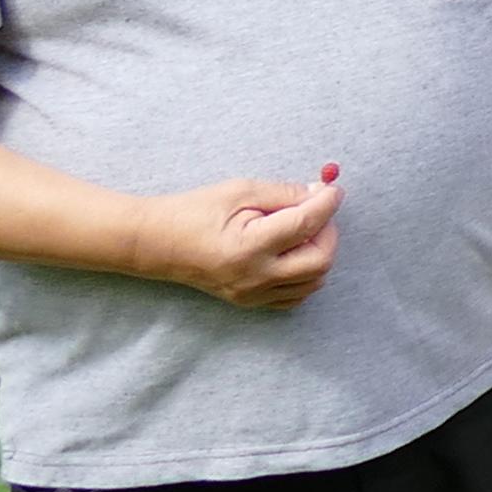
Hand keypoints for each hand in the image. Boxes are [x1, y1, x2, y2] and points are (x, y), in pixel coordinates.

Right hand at [140, 170, 341, 306]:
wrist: (157, 243)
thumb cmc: (195, 212)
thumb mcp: (242, 191)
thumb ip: (286, 194)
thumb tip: (322, 194)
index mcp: (249, 247)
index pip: (307, 225)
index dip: (328, 203)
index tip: (334, 189)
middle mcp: (254, 277)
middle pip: (320, 260)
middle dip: (327, 231)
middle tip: (316, 211)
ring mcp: (251, 294)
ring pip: (313, 281)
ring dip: (318, 252)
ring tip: (300, 231)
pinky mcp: (249, 302)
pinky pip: (294, 295)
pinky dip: (305, 275)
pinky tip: (292, 253)